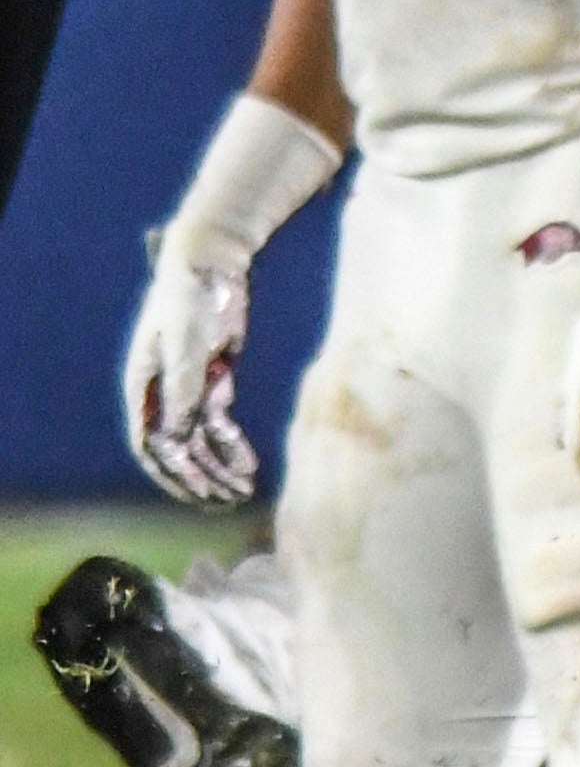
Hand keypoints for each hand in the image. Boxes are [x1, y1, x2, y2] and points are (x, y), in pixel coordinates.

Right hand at [123, 242, 258, 507]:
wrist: (212, 265)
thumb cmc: (190, 301)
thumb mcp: (186, 348)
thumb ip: (183, 393)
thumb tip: (177, 440)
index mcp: (143, 389)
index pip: (150, 445)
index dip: (170, 474)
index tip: (195, 495)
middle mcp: (162, 395)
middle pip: (178, 450)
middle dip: (200, 478)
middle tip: (226, 501)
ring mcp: (188, 390)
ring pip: (200, 442)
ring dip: (219, 468)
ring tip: (242, 491)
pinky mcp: (213, 382)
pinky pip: (220, 424)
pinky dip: (233, 446)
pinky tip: (249, 466)